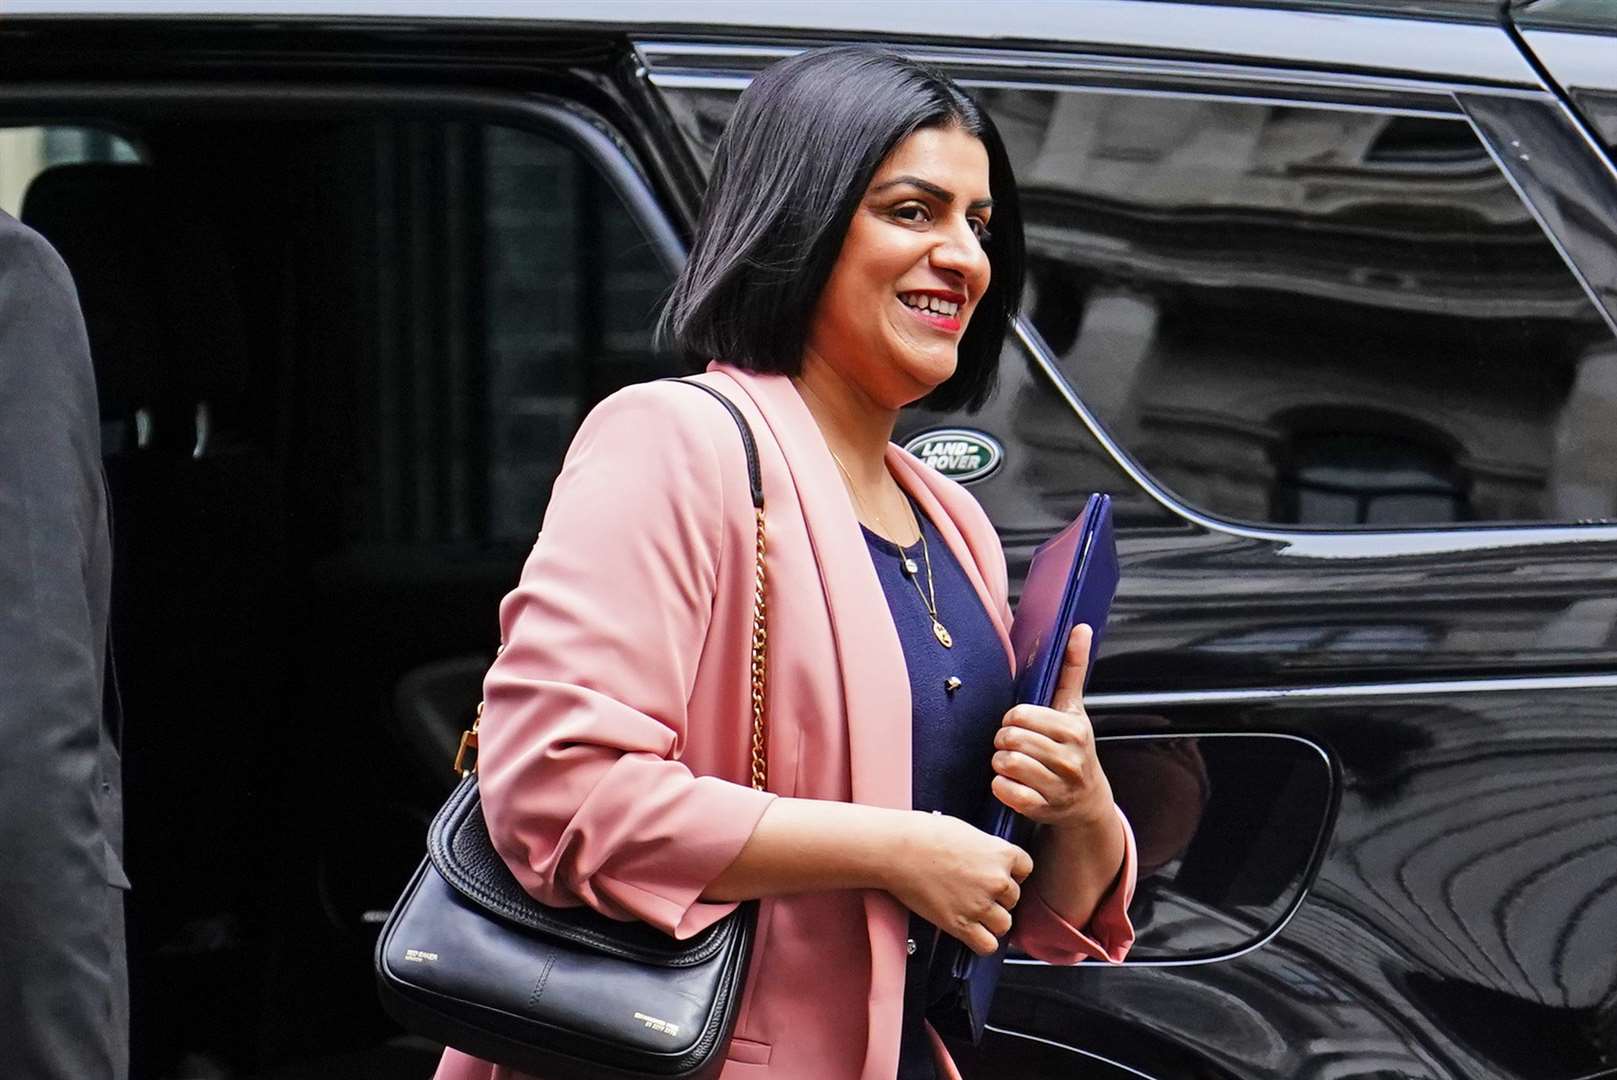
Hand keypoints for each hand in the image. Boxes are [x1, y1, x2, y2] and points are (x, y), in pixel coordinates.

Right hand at [881, 812, 1032, 956]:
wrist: (898, 850)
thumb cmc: (925, 834)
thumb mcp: (967, 832)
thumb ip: (986, 849)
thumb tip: (989, 859)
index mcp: (1001, 853)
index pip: (1026, 868)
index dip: (1012, 872)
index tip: (997, 873)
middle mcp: (997, 880)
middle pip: (1014, 898)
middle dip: (998, 897)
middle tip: (975, 891)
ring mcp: (980, 905)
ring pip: (1004, 924)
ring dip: (991, 921)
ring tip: (973, 911)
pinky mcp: (961, 924)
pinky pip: (987, 945)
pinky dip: (981, 942)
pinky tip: (969, 931)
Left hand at [991, 624, 1115, 829]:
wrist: (1088, 801)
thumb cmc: (1074, 747)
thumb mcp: (1074, 708)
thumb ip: (1073, 668)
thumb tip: (1080, 627)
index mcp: (1074, 730)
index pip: (1021, 715)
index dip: (1012, 719)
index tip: (1019, 724)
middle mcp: (1070, 759)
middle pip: (1011, 739)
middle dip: (1003, 740)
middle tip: (1010, 744)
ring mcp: (1058, 786)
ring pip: (1007, 764)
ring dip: (1000, 763)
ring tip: (1010, 763)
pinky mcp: (1043, 808)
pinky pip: (1007, 792)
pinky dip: (1001, 787)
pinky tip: (1010, 783)